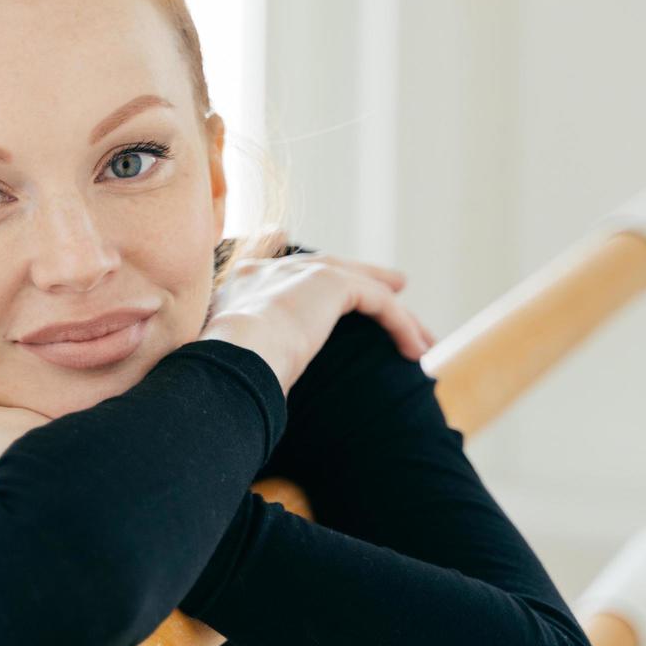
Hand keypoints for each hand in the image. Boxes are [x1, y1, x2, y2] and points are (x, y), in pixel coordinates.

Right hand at [202, 248, 435, 395]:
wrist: (230, 359)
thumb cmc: (225, 375)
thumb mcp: (235, 362)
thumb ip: (252, 358)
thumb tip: (259, 387)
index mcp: (243, 284)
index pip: (278, 267)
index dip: (304, 268)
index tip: (320, 258)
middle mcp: (271, 269)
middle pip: (330, 268)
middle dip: (364, 278)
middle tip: (395, 284)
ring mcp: (300, 271)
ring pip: (359, 285)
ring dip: (394, 313)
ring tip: (420, 334)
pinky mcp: (329, 282)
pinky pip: (377, 302)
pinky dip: (400, 325)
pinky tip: (416, 351)